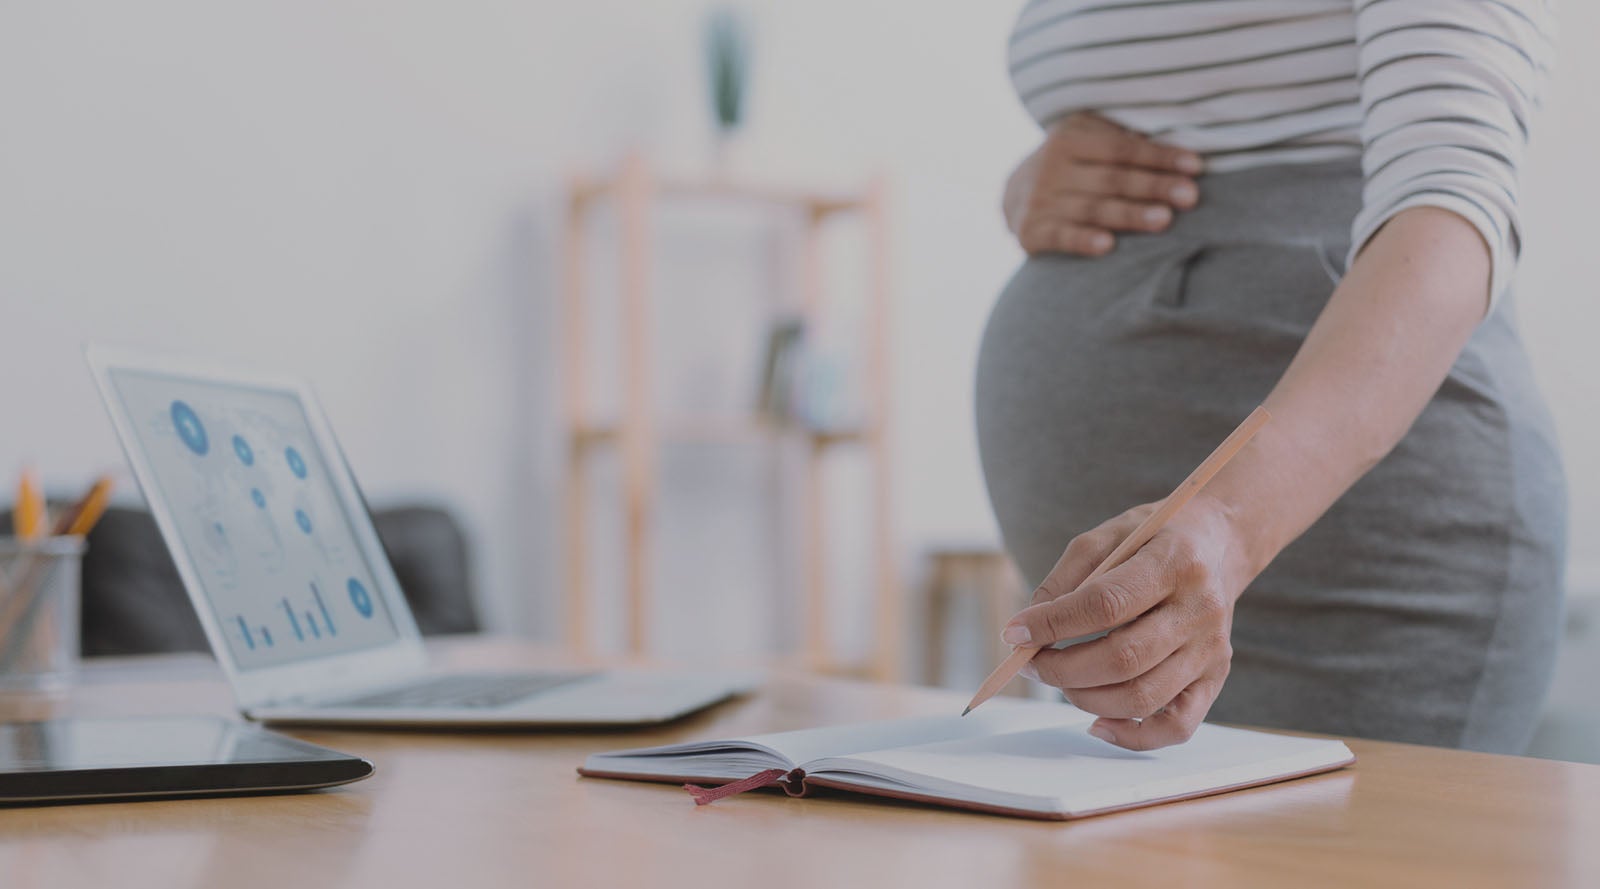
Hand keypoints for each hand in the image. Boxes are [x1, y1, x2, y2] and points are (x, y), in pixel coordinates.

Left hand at [1000, 495, 1251, 749]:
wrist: (1217, 544)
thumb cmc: (1153, 538)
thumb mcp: (1107, 536)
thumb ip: (1066, 579)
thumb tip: (1026, 630)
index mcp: (1174, 563)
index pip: (1106, 604)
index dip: (1053, 624)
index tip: (1014, 634)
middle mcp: (1200, 610)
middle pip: (1124, 658)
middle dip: (1062, 668)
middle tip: (1030, 664)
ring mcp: (1211, 649)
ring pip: (1143, 696)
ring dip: (1085, 698)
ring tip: (1058, 681)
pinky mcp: (1214, 677)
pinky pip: (1177, 726)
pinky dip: (1133, 736)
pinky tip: (1097, 723)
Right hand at [1003, 113, 1202, 256]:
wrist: (1016, 194)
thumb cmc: (1074, 166)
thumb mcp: (1088, 140)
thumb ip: (1121, 140)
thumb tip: (1182, 144)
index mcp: (1069, 138)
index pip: (1121, 148)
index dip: (1159, 157)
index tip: (1196, 166)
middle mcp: (1051, 167)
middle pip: (1112, 179)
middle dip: (1154, 187)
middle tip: (1190, 197)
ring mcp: (1039, 201)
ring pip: (1093, 209)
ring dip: (1130, 215)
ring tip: (1164, 220)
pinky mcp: (1031, 232)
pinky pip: (1061, 237)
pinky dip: (1084, 240)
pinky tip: (1108, 245)